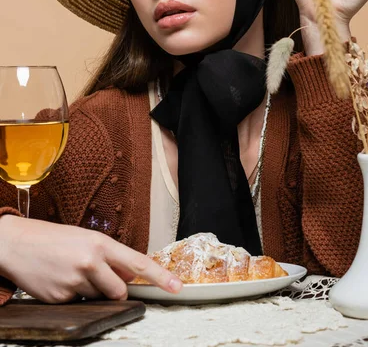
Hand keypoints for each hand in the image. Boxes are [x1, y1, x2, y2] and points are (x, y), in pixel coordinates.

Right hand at [0, 215, 181, 302]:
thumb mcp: (85, 239)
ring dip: (90, 291)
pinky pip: (78, 303)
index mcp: (100, 243)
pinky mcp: (61, 298)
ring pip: (98, 298)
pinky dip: (72, 295)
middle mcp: (90, 261)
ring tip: (71, 272)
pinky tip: (59, 279)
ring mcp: (75, 281)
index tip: (177, 287)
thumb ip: (109, 257)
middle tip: (94, 274)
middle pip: (119, 290)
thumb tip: (129, 276)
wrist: (16, 243)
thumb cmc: (52, 238)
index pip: (137, 262)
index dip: (160, 276)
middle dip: (113, 289)